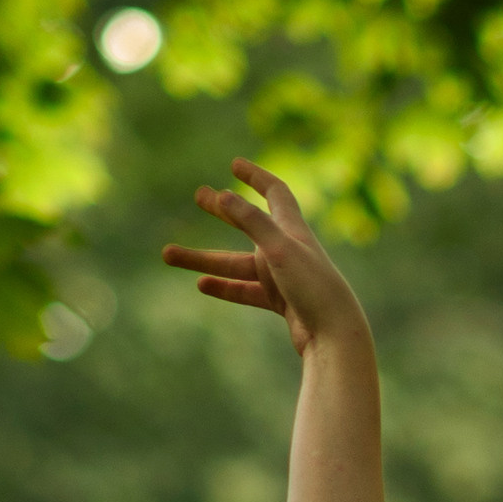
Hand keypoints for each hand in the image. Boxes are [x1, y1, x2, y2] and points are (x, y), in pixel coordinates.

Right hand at [160, 161, 366, 358]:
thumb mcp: (279, 250)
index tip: (235, 164)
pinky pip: (245, 291)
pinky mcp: (280, 302)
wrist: (335, 337)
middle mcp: (287, 250)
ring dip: (204, 258)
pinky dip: (224, 287)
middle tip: (198, 196)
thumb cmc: (313, 288)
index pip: (276, 192)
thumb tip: (223, 195)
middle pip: (250, 224)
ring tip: (166, 254)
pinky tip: (201, 284)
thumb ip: (252, 222)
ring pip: (236, 264)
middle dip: (224, 210)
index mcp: (292, 230)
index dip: (257, 176)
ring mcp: (282, 277)